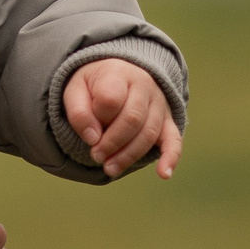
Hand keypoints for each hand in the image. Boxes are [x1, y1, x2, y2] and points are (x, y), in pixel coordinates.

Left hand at [63, 58, 182, 179]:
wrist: (116, 75)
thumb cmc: (92, 86)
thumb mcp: (75, 91)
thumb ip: (78, 112)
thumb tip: (93, 139)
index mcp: (118, 73)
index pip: (110, 99)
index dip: (96, 120)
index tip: (87, 132)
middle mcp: (144, 85)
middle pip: (132, 119)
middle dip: (112, 143)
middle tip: (96, 156)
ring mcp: (158, 103)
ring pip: (149, 133)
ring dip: (128, 156)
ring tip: (109, 168)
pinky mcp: (168, 121)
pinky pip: (174, 140)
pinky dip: (171, 157)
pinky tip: (164, 174)